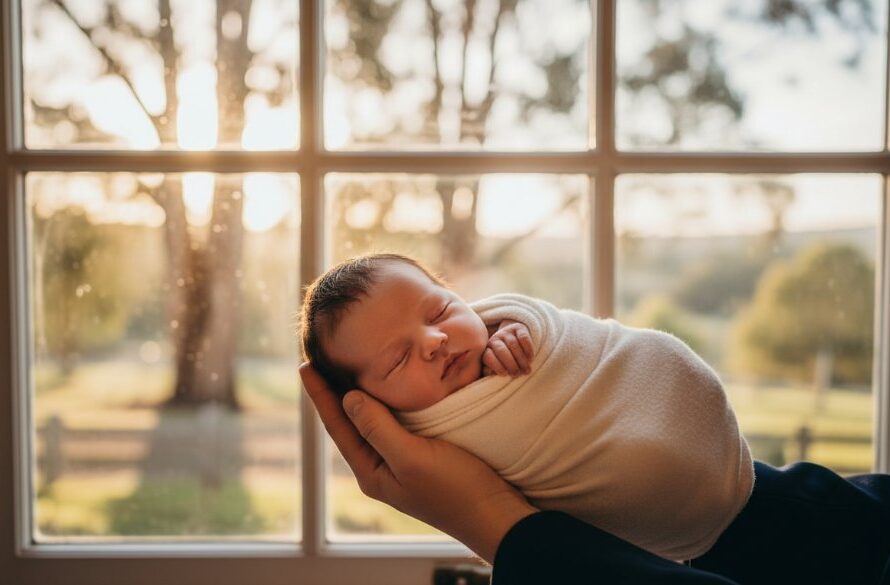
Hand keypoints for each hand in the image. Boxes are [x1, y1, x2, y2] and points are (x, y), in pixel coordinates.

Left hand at [300, 363, 536, 562]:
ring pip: (371, 420)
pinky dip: (385, 400)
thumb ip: (378, 428)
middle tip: (319, 358)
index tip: (305, 364)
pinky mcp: (423, 453)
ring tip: (343, 367)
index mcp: (371, 471)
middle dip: (333, 392)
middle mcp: (381, 466)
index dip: (320, 394)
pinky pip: (394, 421)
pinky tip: (387, 387)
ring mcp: (401, 461)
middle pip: (349, 422)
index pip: (337, 426)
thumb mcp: (412, 458)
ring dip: (357, 394)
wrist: (495, 513)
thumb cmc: (455, 489)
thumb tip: (348, 397)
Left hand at [483, 320, 533, 375]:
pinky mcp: (518, 327)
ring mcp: (506, 332)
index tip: (505, 374)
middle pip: (500, 350)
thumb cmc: (505, 362)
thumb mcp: (498, 368)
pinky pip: (523, 337)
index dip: (496, 366)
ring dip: (521, 359)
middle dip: (510, 364)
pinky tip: (530, 358)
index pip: (488, 356)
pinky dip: (528, 349)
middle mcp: (495, 339)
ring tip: (526, 370)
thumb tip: (495, 377)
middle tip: (517, 374)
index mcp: (487, 349)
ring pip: (513, 344)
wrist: (516, 343)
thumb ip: (494, 373)